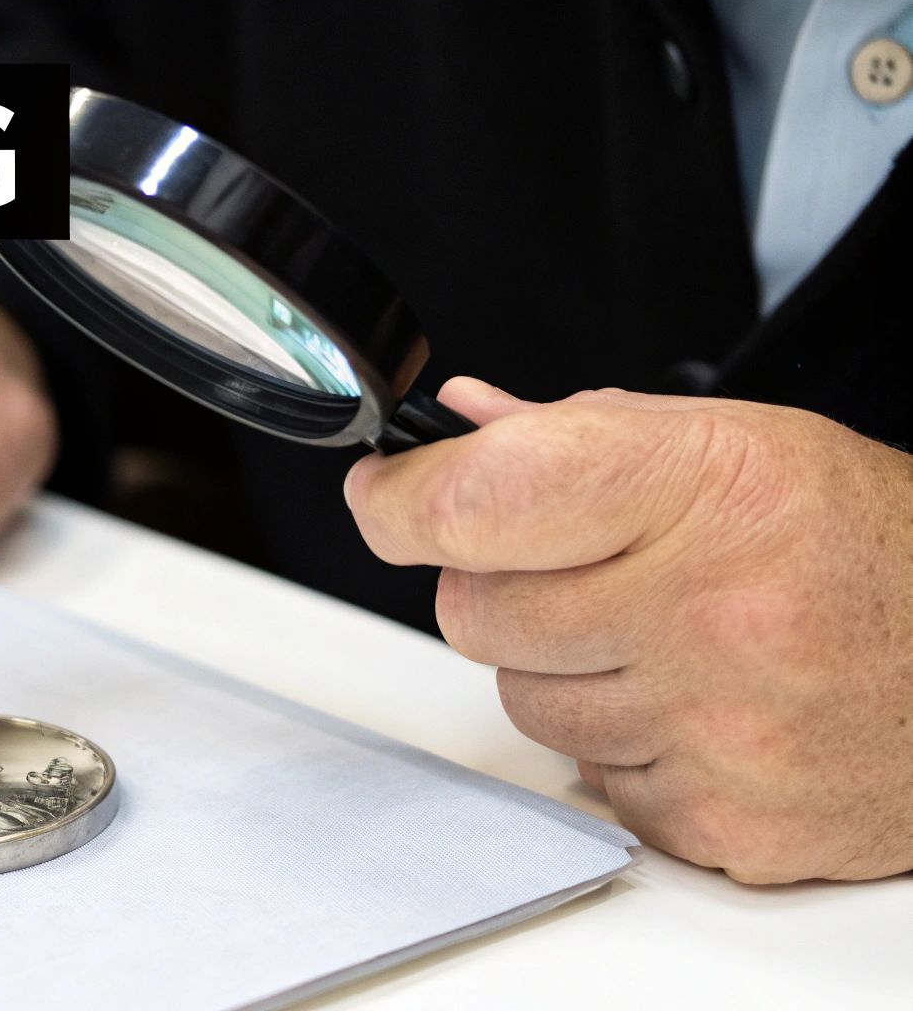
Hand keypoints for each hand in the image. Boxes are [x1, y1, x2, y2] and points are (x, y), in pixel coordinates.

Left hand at [345, 377, 912, 882]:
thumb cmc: (859, 542)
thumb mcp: (729, 445)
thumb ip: (575, 433)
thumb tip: (456, 426)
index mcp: (704, 491)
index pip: (477, 502)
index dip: (402, 502)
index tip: (387, 497)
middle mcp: (710, 612)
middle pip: (474, 613)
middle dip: (496, 588)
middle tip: (575, 573)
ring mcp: (717, 728)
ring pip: (521, 703)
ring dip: (559, 672)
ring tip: (658, 640)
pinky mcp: (724, 819)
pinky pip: (592, 781)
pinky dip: (622, 747)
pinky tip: (696, 707)